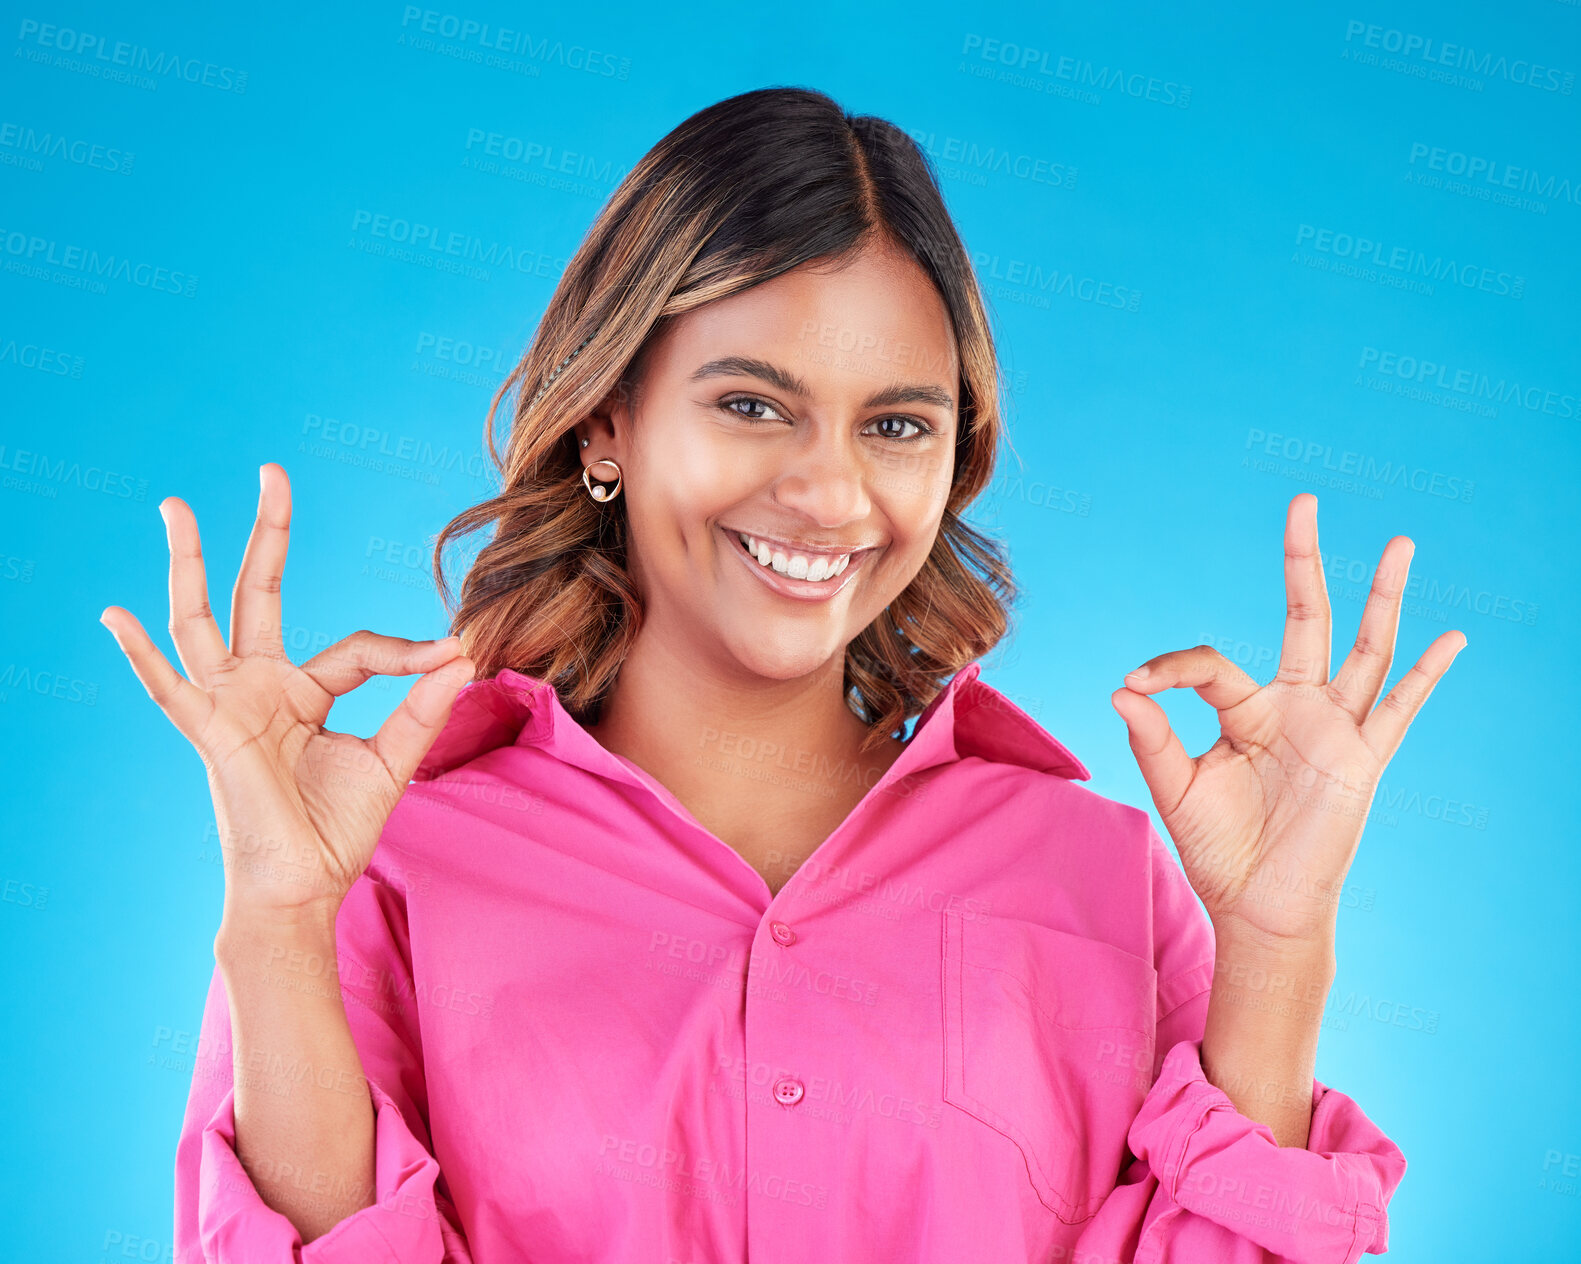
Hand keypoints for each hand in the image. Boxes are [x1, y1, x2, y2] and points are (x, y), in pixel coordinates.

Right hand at [100, 462, 473, 925]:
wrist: (304, 889)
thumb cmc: (338, 831)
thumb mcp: (393, 760)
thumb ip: (423, 707)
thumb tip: (464, 654)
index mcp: (304, 692)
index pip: (358, 646)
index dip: (407, 650)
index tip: (456, 652)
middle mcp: (261, 688)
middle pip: (257, 593)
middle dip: (265, 534)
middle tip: (271, 471)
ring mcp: (229, 706)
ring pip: (202, 620)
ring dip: (189, 563)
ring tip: (176, 507)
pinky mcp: (211, 735)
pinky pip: (170, 691)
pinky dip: (143, 655)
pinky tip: (116, 615)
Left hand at [1111, 493, 1465, 947]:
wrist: (1257, 907)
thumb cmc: (1218, 849)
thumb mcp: (1175, 788)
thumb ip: (1152, 738)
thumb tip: (1121, 688)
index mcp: (1244, 710)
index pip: (1210, 663)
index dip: (1170, 667)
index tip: (1133, 685)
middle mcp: (1294, 708)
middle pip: (1304, 617)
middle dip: (1302, 561)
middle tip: (1303, 502)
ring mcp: (1333, 729)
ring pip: (1364, 648)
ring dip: (1382, 597)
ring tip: (1400, 544)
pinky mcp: (1363, 760)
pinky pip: (1400, 711)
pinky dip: (1427, 675)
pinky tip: (1452, 639)